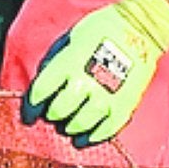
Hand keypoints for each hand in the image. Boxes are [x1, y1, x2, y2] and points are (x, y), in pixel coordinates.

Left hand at [21, 0, 168, 148]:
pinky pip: (106, 130)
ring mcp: (105, 98)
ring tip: (67, 127)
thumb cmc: (102, 28)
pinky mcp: (124, 106)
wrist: (140, 28)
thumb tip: (44, 81)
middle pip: (59, 110)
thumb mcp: (70, 39)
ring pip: (80, 124)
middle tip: (52, 115)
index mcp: (67, 65)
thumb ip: (55, 62)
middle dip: (51, 115)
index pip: (41, 92)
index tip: (28, 113)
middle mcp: (83, 84)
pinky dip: (93, 137)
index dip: (30, 106)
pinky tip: (85, 139)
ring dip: (70, 128)